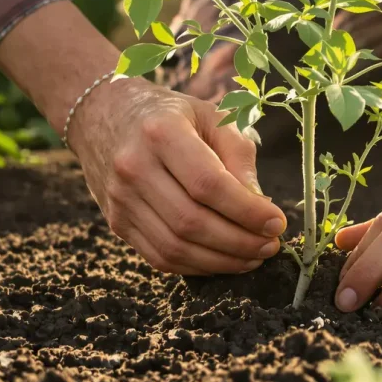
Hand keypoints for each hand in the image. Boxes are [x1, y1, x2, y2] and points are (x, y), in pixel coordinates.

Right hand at [68, 76, 287, 274]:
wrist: (104, 114)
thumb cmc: (170, 114)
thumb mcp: (211, 115)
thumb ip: (238, 156)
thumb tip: (260, 207)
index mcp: (161, 132)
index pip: (208, 183)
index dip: (246, 210)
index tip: (277, 222)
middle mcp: (133, 167)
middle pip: (191, 221)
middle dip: (239, 241)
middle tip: (270, 245)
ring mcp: (120, 199)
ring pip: (175, 247)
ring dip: (222, 260)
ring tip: (253, 256)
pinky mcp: (117, 222)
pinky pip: (160, 257)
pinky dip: (197, 266)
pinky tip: (223, 259)